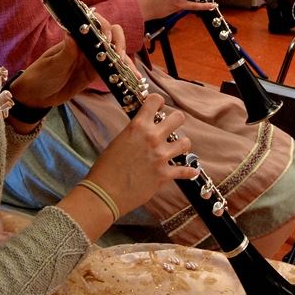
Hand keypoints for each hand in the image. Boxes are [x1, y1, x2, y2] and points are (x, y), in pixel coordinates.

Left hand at [10, 20, 127, 107]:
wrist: (36, 97)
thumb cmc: (40, 76)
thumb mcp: (52, 65)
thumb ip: (66, 51)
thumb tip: (72, 34)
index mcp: (76, 38)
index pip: (95, 25)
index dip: (104, 28)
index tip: (106, 40)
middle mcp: (87, 46)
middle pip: (111, 36)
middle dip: (119, 42)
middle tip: (119, 56)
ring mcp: (93, 59)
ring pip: (116, 54)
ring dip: (126, 60)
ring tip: (134, 73)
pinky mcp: (96, 73)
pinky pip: (114, 71)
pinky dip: (125, 74)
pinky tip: (135, 80)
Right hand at [83, 94, 197, 215]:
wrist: (104, 194)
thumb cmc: (105, 169)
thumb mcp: (118, 141)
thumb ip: (135, 132)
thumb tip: (145, 129)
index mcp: (138, 126)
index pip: (155, 100)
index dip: (158, 102)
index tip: (158, 108)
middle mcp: (152, 138)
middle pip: (178, 117)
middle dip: (175, 120)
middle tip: (170, 127)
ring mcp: (161, 156)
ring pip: (186, 142)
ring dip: (181, 145)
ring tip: (175, 148)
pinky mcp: (165, 174)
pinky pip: (185, 171)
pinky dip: (188, 172)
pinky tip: (190, 172)